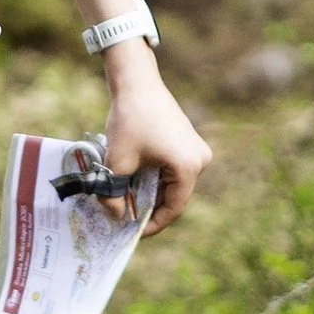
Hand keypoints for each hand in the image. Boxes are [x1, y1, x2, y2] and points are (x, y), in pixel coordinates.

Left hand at [102, 52, 211, 234]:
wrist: (137, 82)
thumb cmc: (130, 120)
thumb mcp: (117, 162)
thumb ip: (114, 195)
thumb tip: (115, 217)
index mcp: (189, 168)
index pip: (173, 208)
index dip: (152, 224)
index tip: (132, 232)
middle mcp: (200, 160)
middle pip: (174, 196)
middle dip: (149, 207)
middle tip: (126, 217)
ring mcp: (196, 150)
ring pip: (172, 183)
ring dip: (150, 192)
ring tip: (127, 199)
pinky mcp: (188, 141)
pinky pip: (173, 169)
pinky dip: (155, 177)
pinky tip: (134, 181)